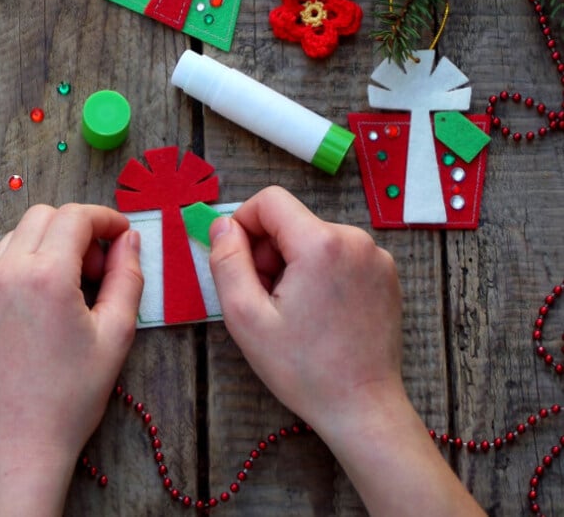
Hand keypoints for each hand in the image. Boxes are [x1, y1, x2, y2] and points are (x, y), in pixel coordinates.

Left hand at [0, 203, 142, 515]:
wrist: (21, 443)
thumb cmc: (73, 395)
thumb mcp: (116, 334)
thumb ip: (127, 277)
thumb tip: (129, 239)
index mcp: (45, 276)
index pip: (75, 217)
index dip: (104, 218)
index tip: (121, 234)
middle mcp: (4, 274)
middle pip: (41, 217)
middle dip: (74, 230)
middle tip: (96, 268)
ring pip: (13, 240)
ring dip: (44, 249)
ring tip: (65, 291)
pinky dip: (18, 274)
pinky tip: (35, 312)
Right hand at [208, 185, 402, 435]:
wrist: (363, 407)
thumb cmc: (303, 368)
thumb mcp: (245, 316)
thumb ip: (226, 261)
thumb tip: (222, 225)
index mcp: (321, 243)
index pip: (269, 200)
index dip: (243, 224)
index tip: (237, 262)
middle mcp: (356, 239)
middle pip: (292, 221)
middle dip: (268, 252)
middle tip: (263, 298)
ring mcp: (376, 257)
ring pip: (314, 238)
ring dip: (292, 264)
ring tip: (291, 311)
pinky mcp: (386, 275)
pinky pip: (338, 255)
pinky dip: (319, 273)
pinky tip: (317, 314)